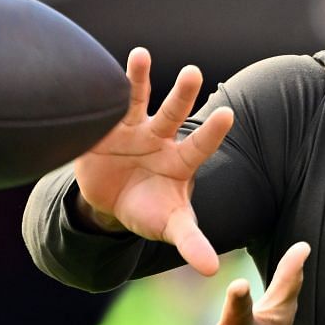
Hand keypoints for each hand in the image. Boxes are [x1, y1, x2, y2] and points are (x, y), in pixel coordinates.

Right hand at [73, 47, 235, 274]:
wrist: (111, 203)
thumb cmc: (149, 210)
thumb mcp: (171, 226)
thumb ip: (192, 242)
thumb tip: (215, 271)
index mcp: (181, 161)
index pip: (201, 145)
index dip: (213, 132)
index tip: (228, 113)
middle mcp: (160, 138)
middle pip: (175, 114)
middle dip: (183, 94)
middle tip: (194, 72)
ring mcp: (131, 130)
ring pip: (137, 100)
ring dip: (138, 78)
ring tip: (140, 54)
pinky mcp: (102, 130)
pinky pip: (102, 107)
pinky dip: (99, 92)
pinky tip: (96, 72)